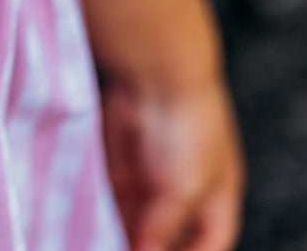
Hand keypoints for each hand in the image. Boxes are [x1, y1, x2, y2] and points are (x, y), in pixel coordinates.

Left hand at [99, 72, 245, 250]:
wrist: (158, 72)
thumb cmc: (188, 129)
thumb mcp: (184, 188)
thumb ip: (164, 228)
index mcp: (217, 196)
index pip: (211, 240)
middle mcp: (185, 188)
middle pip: (168, 235)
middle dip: (148, 247)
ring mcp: (152, 174)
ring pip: (136, 220)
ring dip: (122, 234)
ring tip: (100, 244)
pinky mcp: (122, 162)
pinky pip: (112, 198)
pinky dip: (104, 214)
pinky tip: (89, 226)